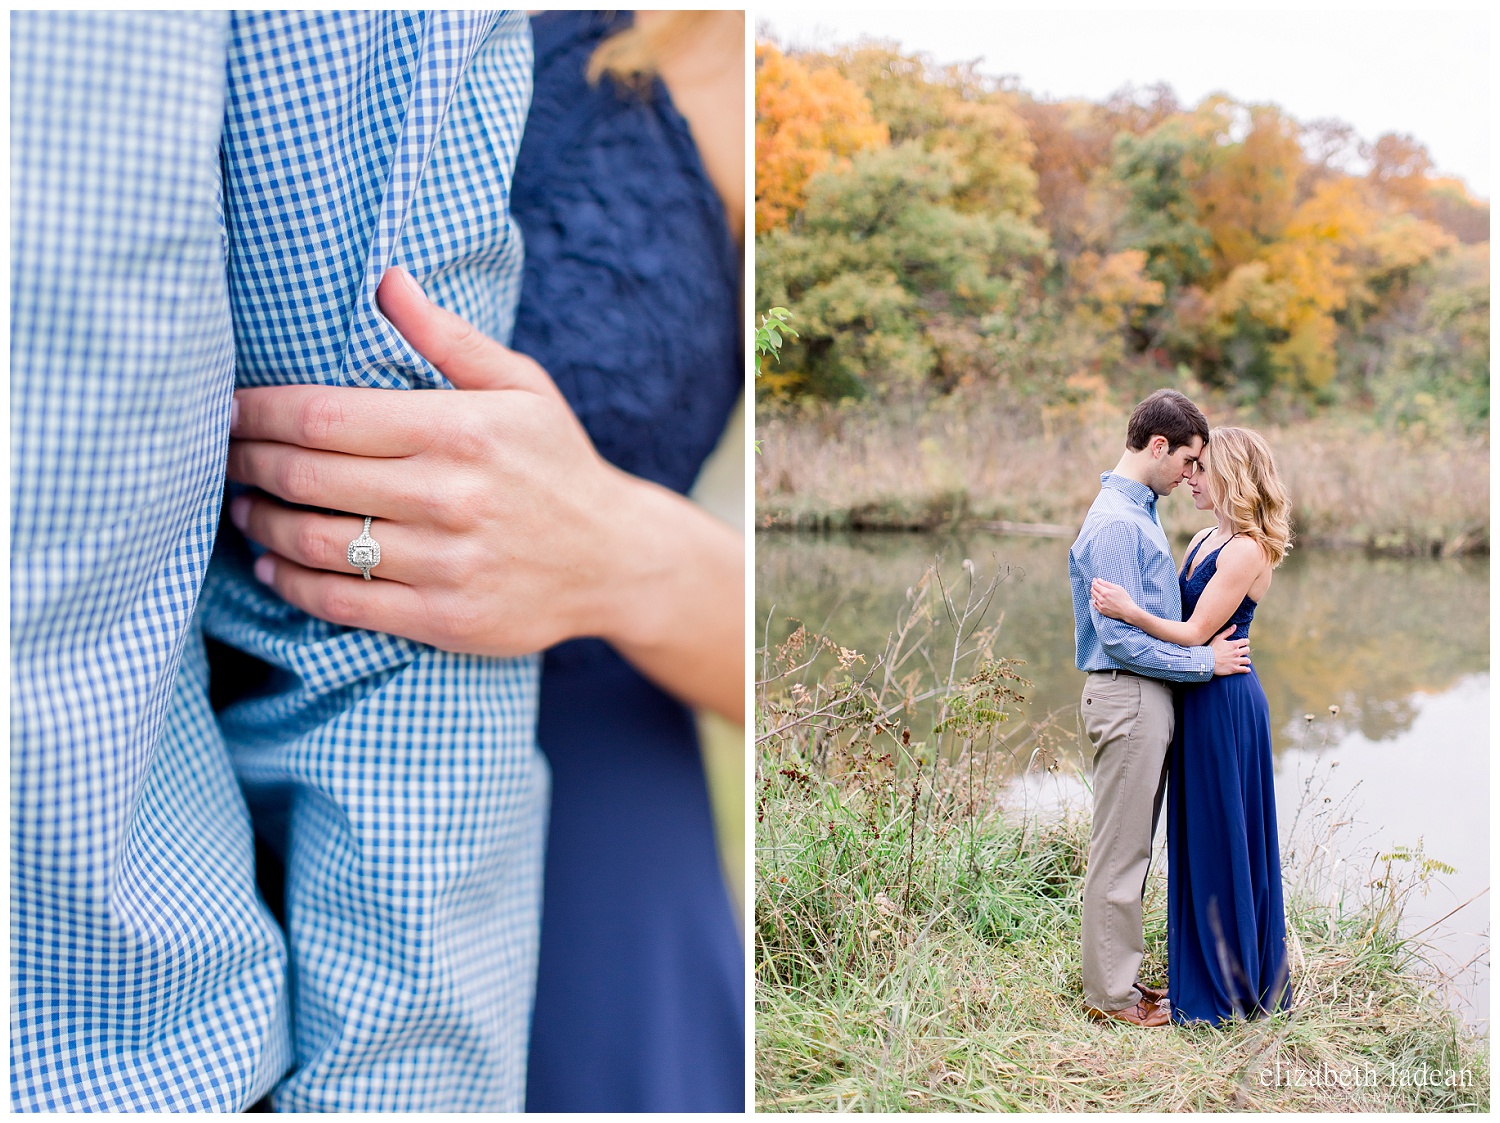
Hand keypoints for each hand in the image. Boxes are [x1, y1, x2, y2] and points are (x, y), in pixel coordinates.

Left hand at [226, 267, 640, 657]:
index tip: (228, 409)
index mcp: (460, 429)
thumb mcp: (522, 387)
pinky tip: (273, 569)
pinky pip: (341, 602)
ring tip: (245, 508)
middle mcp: (450, 496)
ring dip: (261, 525)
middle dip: (246, 464)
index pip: (324, 416)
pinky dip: (291, 585)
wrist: (616, 560)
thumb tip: (385, 279)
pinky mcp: (444, 618)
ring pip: (315, 542)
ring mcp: (446, 562)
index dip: (257, 412)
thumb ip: (448, 338)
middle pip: (307, 476)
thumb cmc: (557, 463)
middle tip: (224, 458)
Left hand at [1089, 578, 1138, 622]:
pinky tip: (1096, 598)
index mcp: (1105, 592)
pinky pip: (1094, 604)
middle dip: (1093, 586)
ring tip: (1096, 590)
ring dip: (1093, 593)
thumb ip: (1107, 584)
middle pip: (1093, 591)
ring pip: (1093, 597)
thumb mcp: (1118, 588)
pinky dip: (1094, 600)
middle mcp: (1101, 599)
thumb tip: (1099, 580)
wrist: (1127, 611)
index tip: (1095, 579)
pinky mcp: (1101, 611)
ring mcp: (1101, 606)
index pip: (1095, 585)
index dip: (1094, 581)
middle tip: (1095, 584)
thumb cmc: (1124, 599)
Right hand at [1209, 626, 1250, 675]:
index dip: (1245, 642)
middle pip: (1247, 650)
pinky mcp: (1234, 669)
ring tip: (1244, 660)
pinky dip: (1246, 669)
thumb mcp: (1218, 638)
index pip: (1245, 642)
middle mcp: (1236, 652)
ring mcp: (1236, 661)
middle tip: (1242, 651)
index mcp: (1233, 644)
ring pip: (1247, 660)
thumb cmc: (1211, 649)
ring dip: (1246, 660)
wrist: (1206, 661)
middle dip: (1245, 650)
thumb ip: (1227, 632)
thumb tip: (1235, 626)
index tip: (1243, 643)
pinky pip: (1245, 669)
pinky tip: (1246, 669)